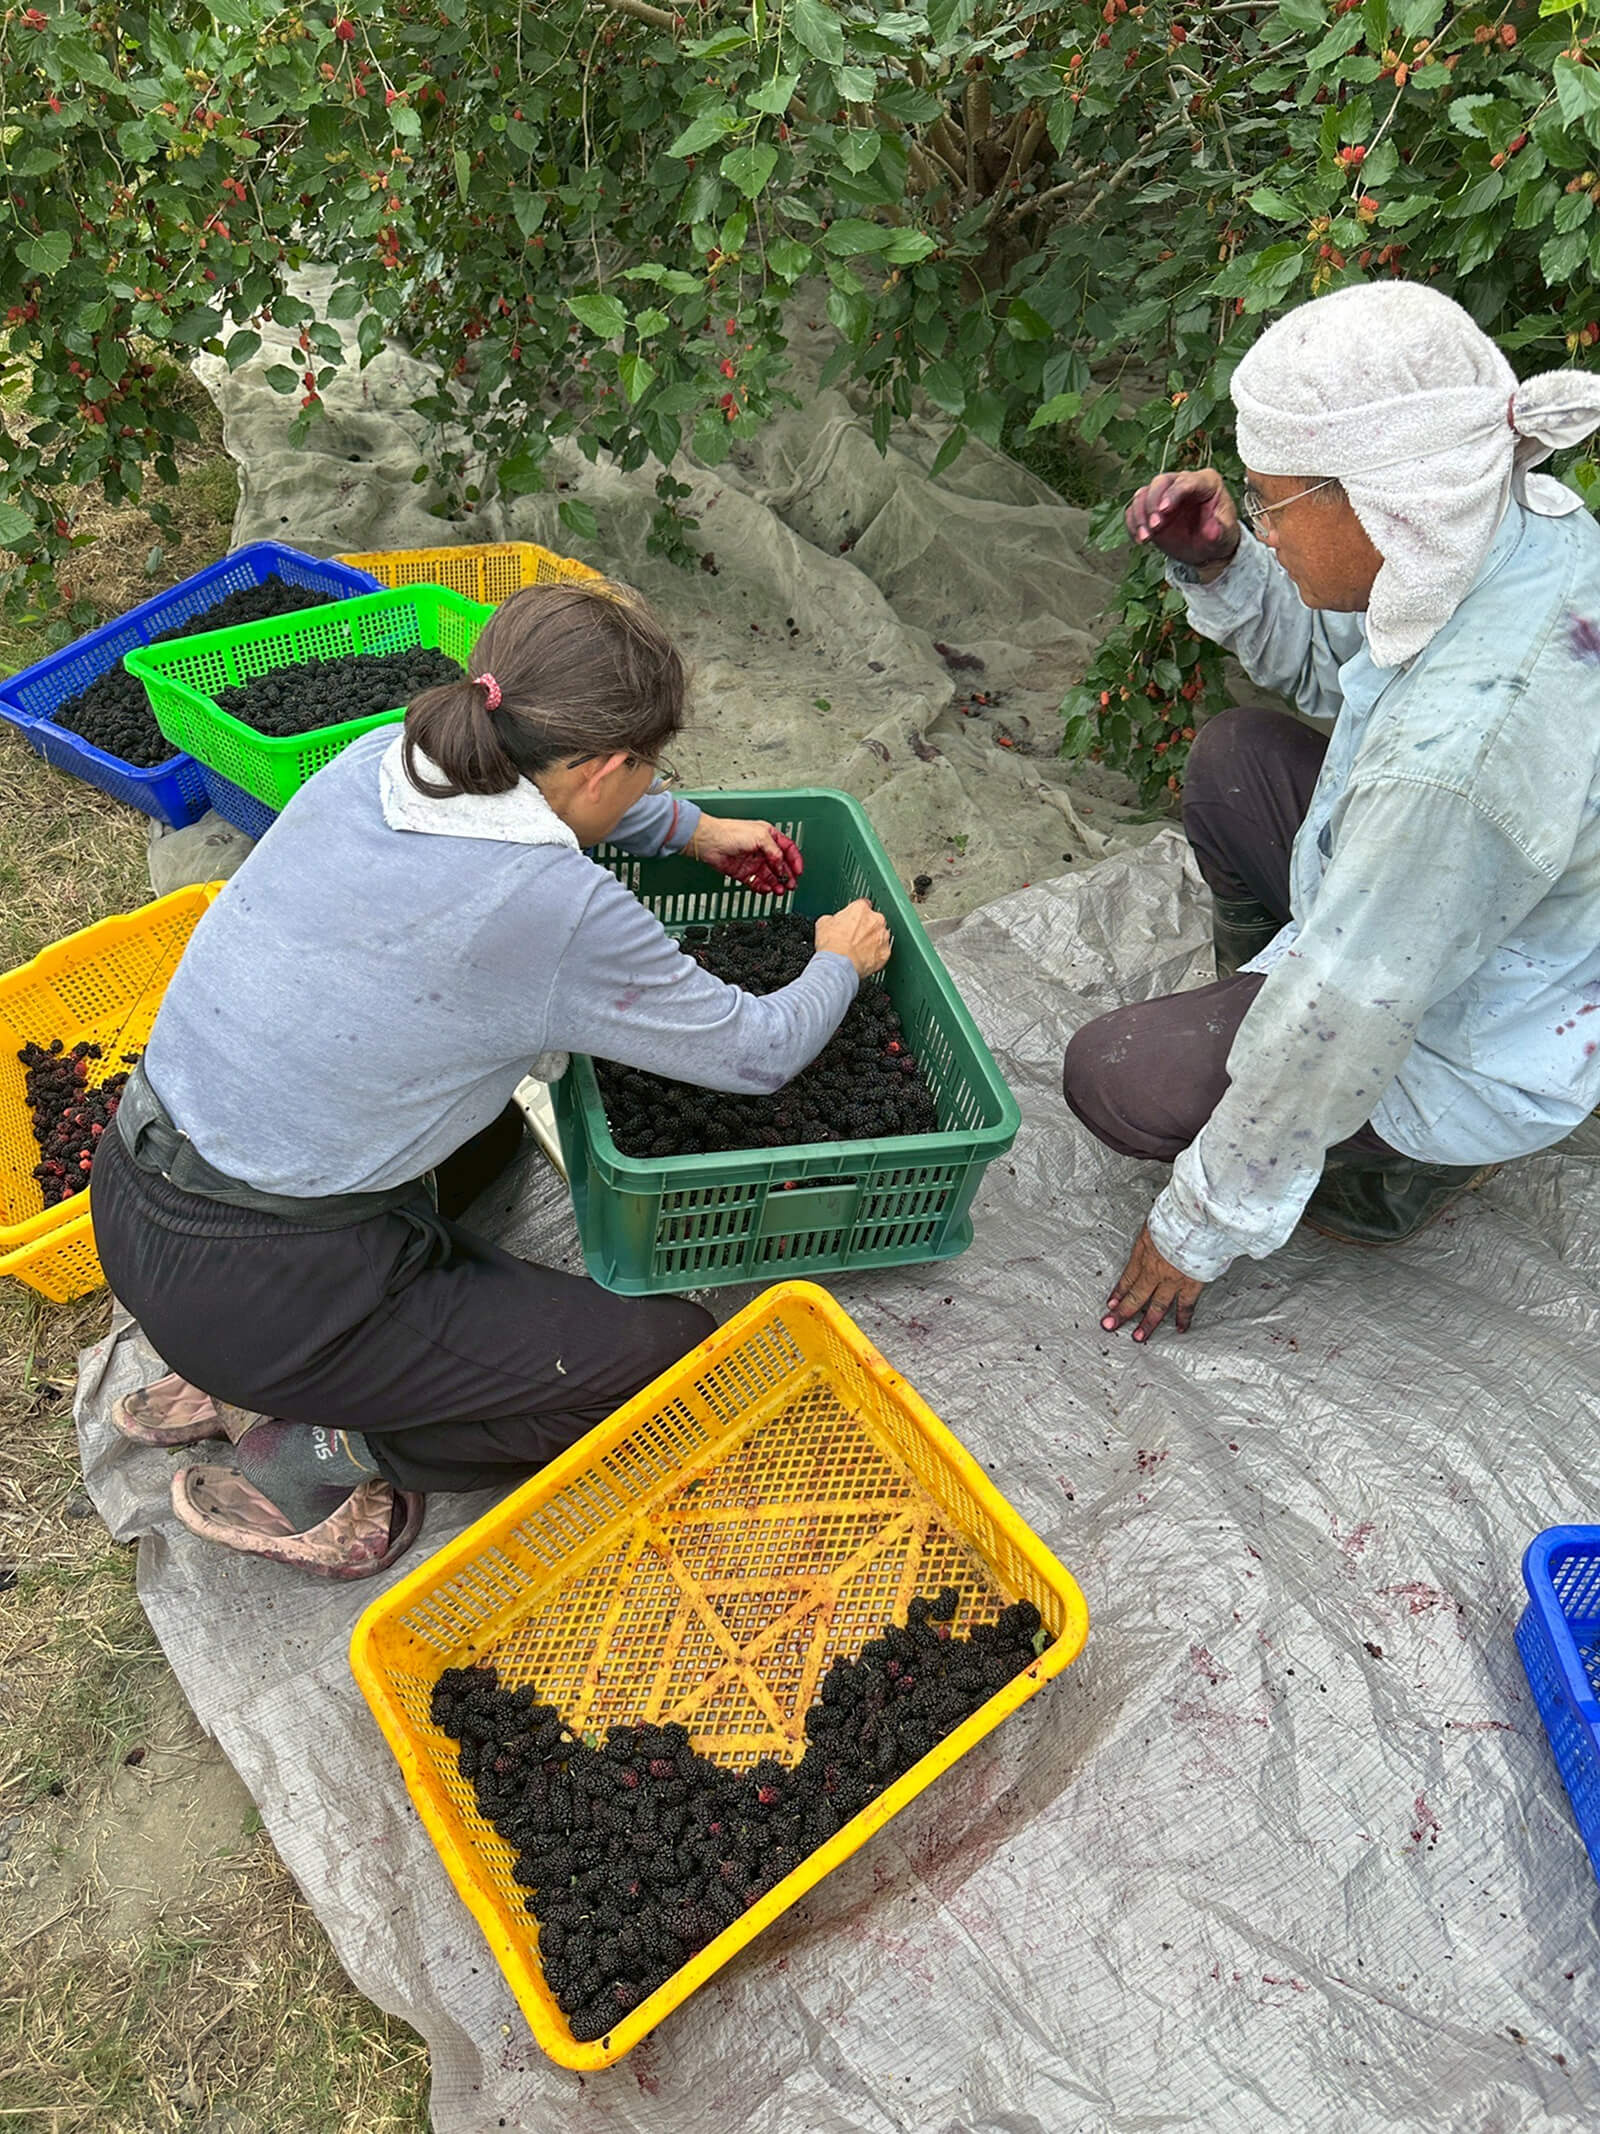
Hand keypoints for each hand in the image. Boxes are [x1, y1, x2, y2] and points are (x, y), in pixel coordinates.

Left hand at [690, 815, 803, 894]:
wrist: (710, 842)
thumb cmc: (730, 832)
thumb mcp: (760, 837)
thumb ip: (775, 851)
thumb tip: (781, 865)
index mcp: (768, 836)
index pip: (787, 849)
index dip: (795, 860)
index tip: (798, 872)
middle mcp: (761, 849)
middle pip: (780, 865)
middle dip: (787, 875)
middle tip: (791, 885)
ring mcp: (752, 861)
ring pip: (769, 876)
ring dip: (776, 883)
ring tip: (780, 890)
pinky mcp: (743, 872)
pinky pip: (756, 882)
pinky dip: (763, 887)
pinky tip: (767, 889)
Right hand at [815, 898, 891, 978]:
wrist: (838, 965)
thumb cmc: (832, 945)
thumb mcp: (823, 923)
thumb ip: (833, 918)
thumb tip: (832, 921)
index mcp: (861, 908)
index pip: (862, 905)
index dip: (855, 914)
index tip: (852, 919)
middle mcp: (876, 920)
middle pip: (874, 920)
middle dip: (866, 927)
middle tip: (853, 937)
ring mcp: (883, 937)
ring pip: (880, 936)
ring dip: (872, 941)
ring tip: (858, 950)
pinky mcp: (885, 953)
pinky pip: (882, 952)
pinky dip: (876, 955)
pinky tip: (865, 959)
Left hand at [1101, 1223, 1205, 1343]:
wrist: (1196, 1220)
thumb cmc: (1178, 1213)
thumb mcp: (1155, 1220)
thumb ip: (1154, 1232)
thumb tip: (1156, 1231)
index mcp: (1144, 1251)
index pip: (1128, 1276)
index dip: (1119, 1291)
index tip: (1110, 1303)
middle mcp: (1154, 1269)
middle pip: (1135, 1295)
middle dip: (1122, 1312)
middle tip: (1110, 1325)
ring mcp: (1172, 1279)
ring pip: (1156, 1306)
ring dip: (1147, 1323)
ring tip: (1138, 1337)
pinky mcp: (1191, 1283)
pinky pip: (1186, 1305)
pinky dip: (1183, 1318)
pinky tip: (1181, 1328)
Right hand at [1124, 469, 1240, 572]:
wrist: (1207, 548)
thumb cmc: (1219, 536)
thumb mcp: (1225, 536)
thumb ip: (1219, 531)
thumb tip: (1211, 531)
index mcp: (1206, 482)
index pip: (1186, 481)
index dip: (1173, 493)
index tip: (1163, 510)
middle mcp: (1183, 483)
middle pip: (1161, 482)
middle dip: (1153, 503)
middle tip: (1155, 526)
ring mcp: (1165, 494)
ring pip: (1143, 494)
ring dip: (1140, 515)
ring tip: (1146, 538)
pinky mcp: (1151, 508)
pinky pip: (1134, 509)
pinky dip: (1133, 523)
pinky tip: (1140, 539)